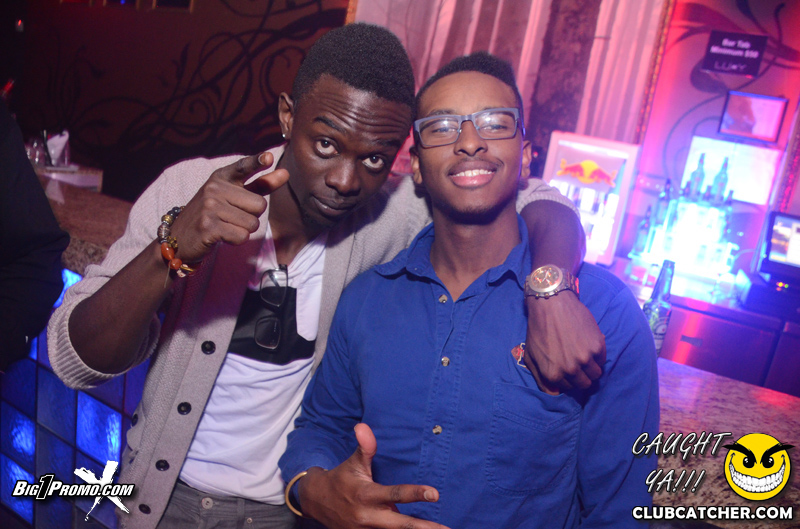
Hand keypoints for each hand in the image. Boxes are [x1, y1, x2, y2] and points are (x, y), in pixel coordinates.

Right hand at [169, 152, 288, 263]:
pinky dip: (236, 240)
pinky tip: (221, 236)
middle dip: (252, 216)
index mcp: (221, 177)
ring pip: (252, 223)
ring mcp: (210, 207)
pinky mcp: (209, 226)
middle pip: (260, 205)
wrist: (179, 237)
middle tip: (231, 217)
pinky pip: (242, 236)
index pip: (243, 167)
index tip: (268, 157)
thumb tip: (285, 173)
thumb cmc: (213, 214)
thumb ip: (260, 185)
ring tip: (225, 226)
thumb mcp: (233, 195)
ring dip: (244, 230)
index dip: (257, 162)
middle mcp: (214, 188)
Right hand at [297, 423, 450, 528]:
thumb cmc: (341, 478)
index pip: (395, 494)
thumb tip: (363, 426)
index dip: (415, 493)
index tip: (435, 494)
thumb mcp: (353, 463)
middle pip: (401, 524)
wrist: (317, 502)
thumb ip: (364, 447)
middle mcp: (367, 516)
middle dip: (424, 528)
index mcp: (366, 495)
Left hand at [523, 292, 605, 393]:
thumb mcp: (531, 356)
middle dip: (581, 376)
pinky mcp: (597, 346)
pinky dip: (598, 355)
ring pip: (596, 374)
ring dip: (591, 368)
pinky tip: (588, 344)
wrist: (551, 304)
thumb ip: (541, 378)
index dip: (568, 380)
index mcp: (553, 374)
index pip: (568, 389)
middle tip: (578, 364)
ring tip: (584, 355)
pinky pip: (602, 360)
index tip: (567, 370)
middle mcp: (571, 370)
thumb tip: (554, 392)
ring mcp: (585, 358)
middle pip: (584, 384)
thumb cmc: (538, 329)